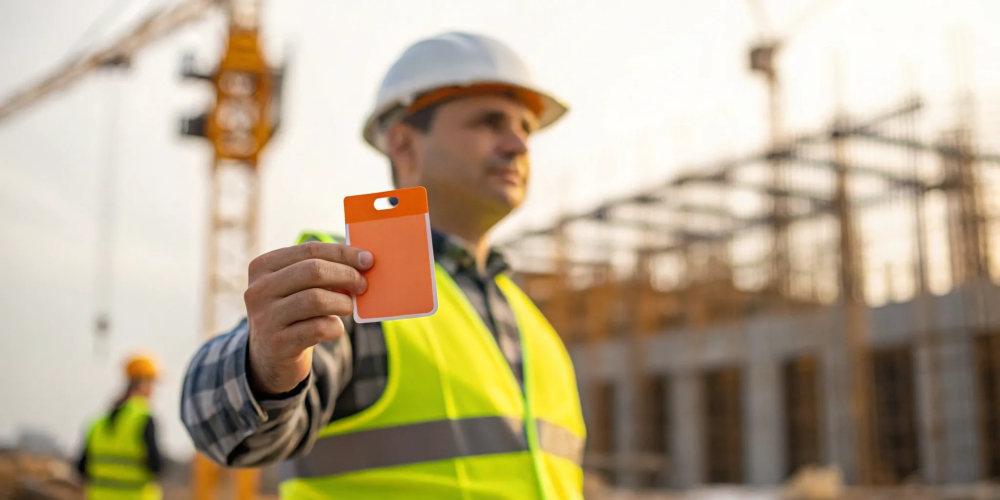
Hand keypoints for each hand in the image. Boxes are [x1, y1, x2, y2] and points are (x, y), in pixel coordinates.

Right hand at [243, 242, 373, 394]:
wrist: (270, 357)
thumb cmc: (293, 313)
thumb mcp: (297, 288)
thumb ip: (321, 272)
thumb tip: (362, 262)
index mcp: (263, 267)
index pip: (309, 250)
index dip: (343, 253)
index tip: (368, 259)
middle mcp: (259, 290)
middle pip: (314, 271)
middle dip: (347, 275)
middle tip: (363, 285)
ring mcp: (266, 317)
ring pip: (316, 299)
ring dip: (342, 302)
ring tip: (347, 307)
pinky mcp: (277, 343)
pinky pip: (318, 328)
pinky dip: (335, 327)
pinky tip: (334, 328)